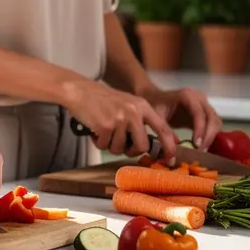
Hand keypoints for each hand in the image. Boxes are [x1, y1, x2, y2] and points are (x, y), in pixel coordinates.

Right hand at [59, 78, 177, 160]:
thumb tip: (155, 144)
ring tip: (103, 132)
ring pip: (120, 149)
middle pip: (142, 146)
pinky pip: (104, 146)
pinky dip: (98, 142)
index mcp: (142, 106)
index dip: (169, 146)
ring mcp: (119, 119)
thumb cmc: (102, 100)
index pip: (163, 129)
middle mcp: (134, 112)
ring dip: (110, 145)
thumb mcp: (128, 104)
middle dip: (131, 151)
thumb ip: (141, 120)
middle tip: (122, 146)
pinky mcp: (105, 125)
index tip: (170, 158)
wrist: (79, 90)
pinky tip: (94, 130)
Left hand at [139, 86, 221, 151]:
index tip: (196, 144)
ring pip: (216, 121)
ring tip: (201, 150)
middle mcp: (199, 98)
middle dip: (208, 135)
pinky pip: (214, 124)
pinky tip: (202, 146)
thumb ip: (164, 132)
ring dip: (211, 136)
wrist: (154, 97)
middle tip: (200, 150)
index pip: (199, 113)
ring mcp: (204, 104)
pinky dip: (211, 135)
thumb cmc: (154, 105)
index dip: (200, 129)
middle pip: (211, 117)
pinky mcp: (206, 112)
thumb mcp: (156, 117)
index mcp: (187, 95)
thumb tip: (173, 152)